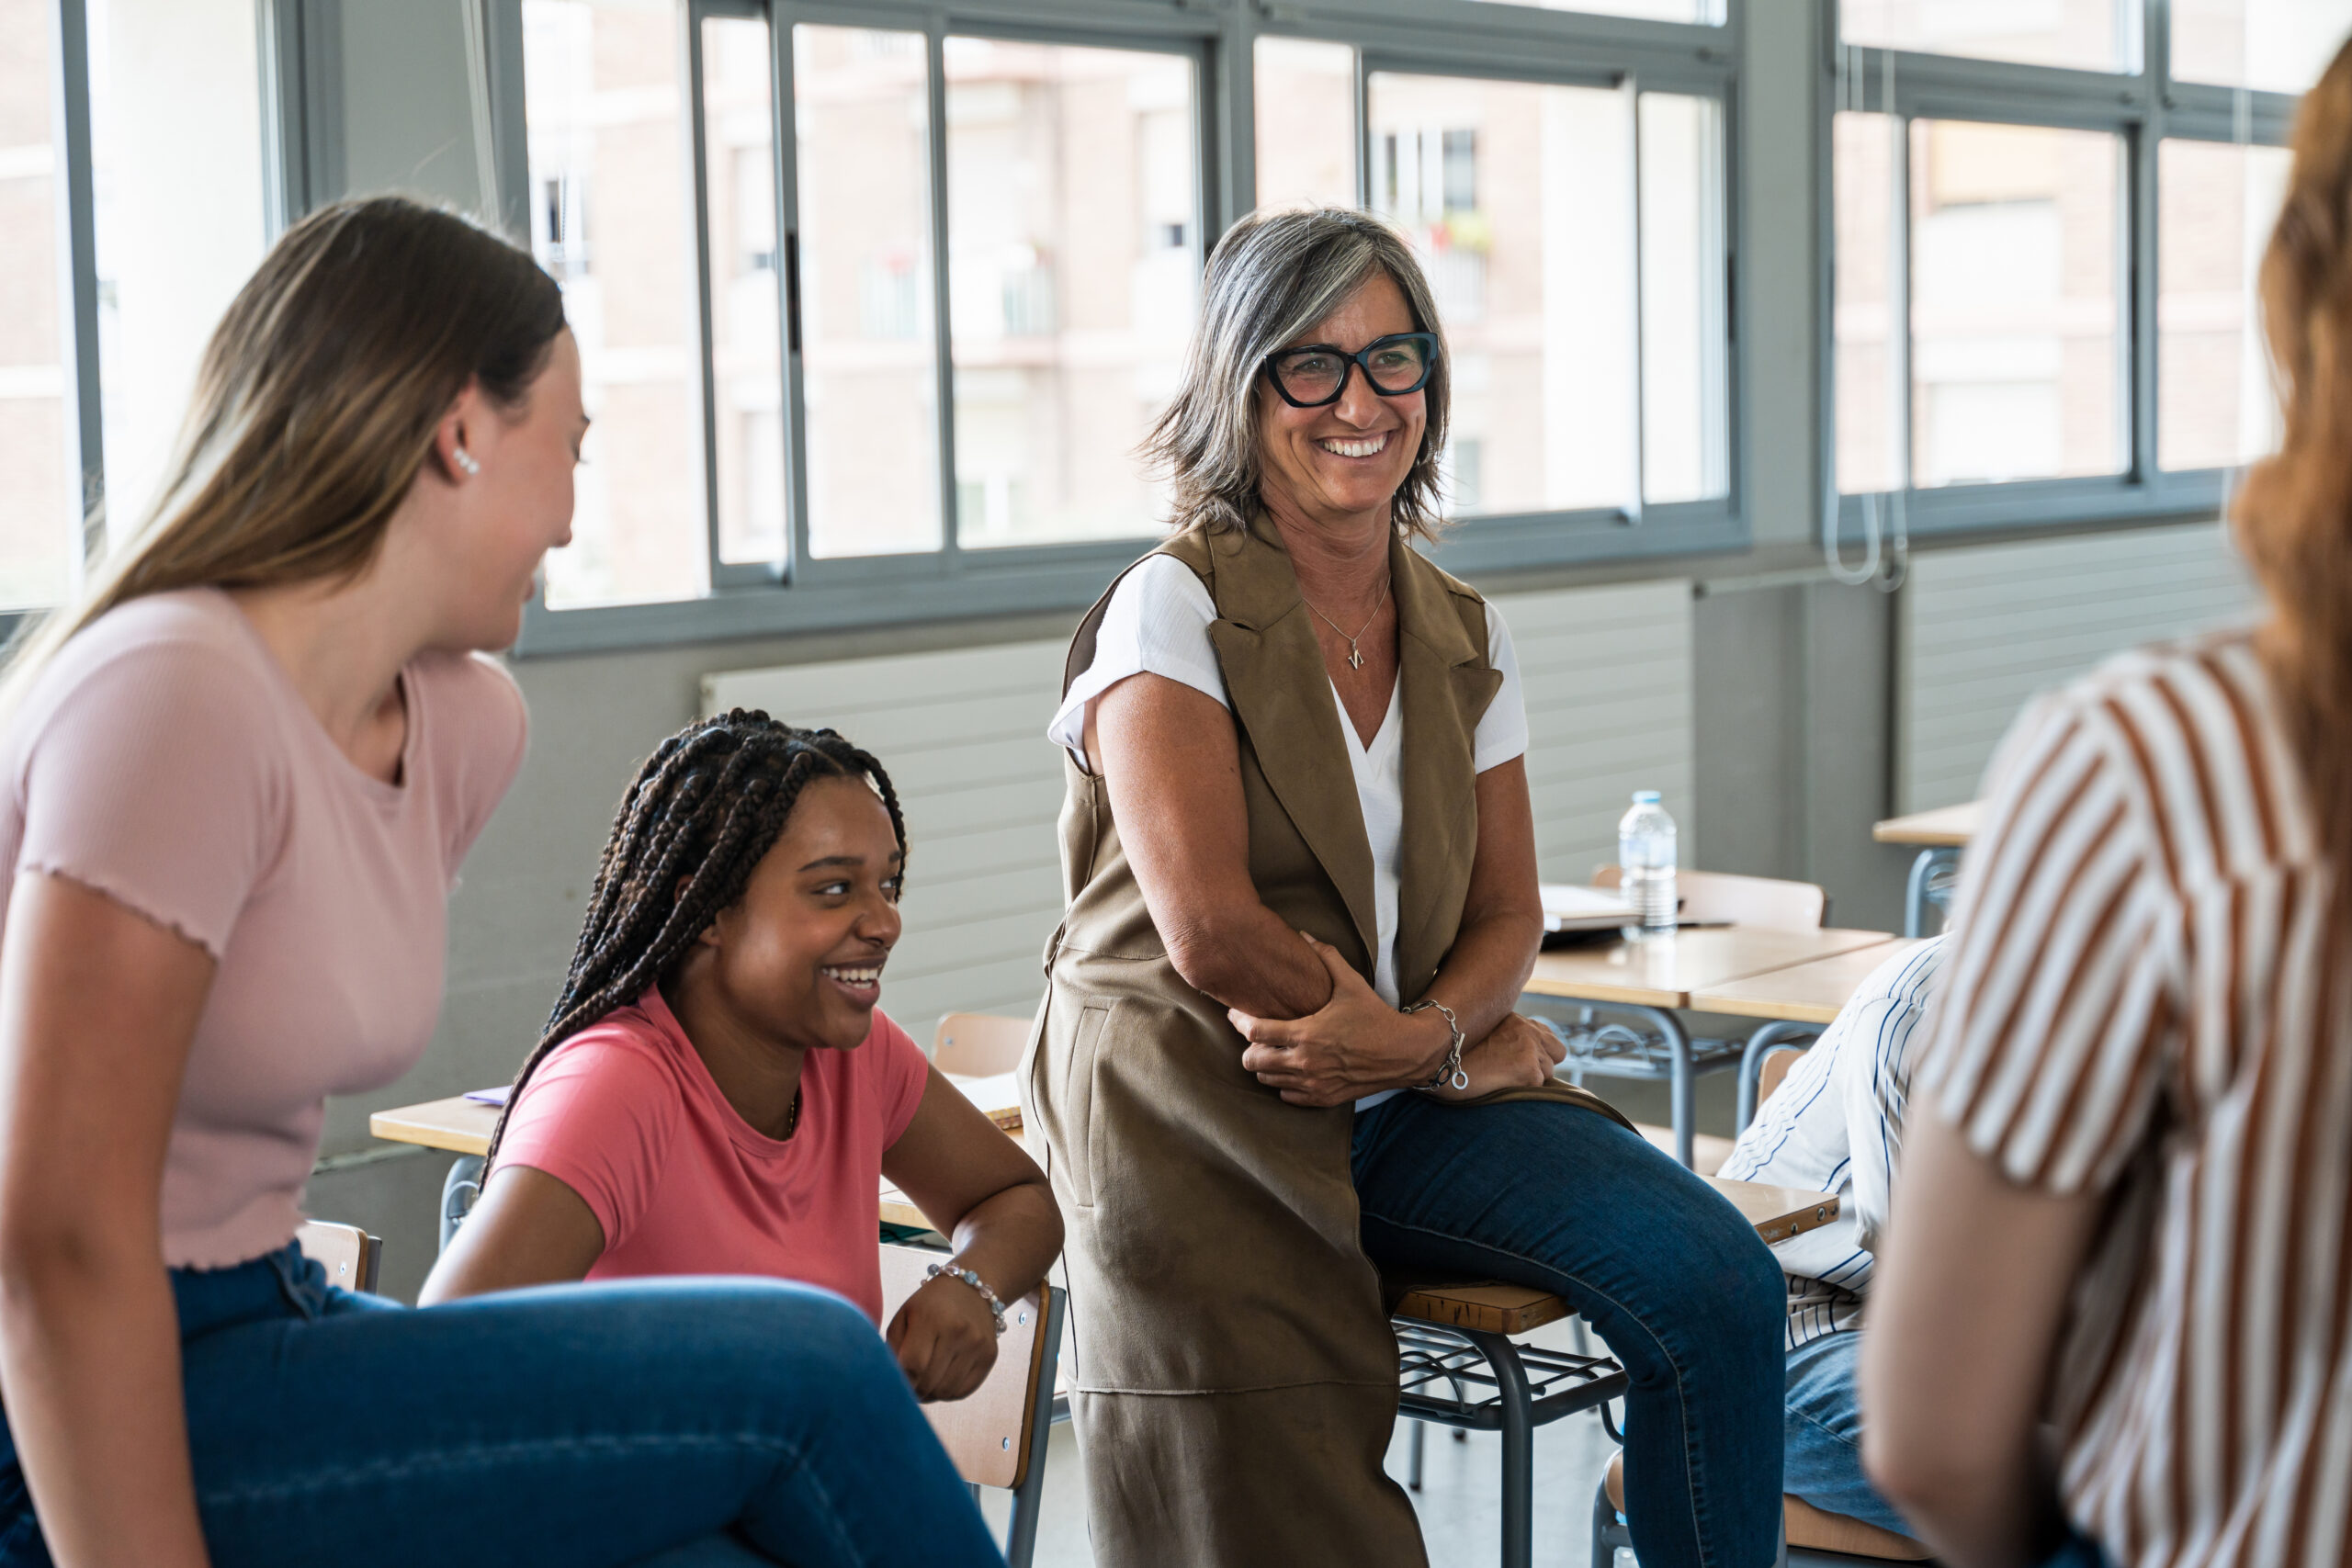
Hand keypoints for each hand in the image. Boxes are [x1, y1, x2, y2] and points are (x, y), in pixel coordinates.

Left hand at [885, 1275, 1000, 1402]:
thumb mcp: (904, 1315)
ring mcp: (977, 1344)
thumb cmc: (930, 1304)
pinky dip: (948, 1394)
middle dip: (914, 1391)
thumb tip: (892, 1381)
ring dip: (930, 1394)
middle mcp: (958, 1331)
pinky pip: (964, 1391)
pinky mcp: (990, 1355)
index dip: (902, 1382)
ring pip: (946, 1391)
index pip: (914, 1365)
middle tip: (908, 1388)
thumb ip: (894, 1347)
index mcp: (932, 1317)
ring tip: (923, 1384)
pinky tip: (941, 1381)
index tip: (896, 1384)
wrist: (972, 1288)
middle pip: (929, 1381)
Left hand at [1228, 932, 1450, 1106]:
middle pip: (1251, 1061)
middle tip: (1256, 1035)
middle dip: (1248, 1047)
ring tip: (1273, 1049)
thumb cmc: (1375, 1016)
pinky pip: (1286, 1095)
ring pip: (1266, 1079)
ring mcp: (1313, 1084)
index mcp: (1306, 1033)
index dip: (1239, 1021)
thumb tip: (1303, 934)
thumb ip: (1325, 957)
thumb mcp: (1350, 983)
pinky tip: (1292, 1067)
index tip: (1237, 1013)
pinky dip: (1283, 1083)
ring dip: (1265, 1064)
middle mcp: (1305, 1062)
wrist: (1405, 1052)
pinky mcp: (1322, 1099)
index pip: (1254, 1032)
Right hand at [1424, 1012, 1567, 1101]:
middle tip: (1518, 1074)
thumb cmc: (1447, 1051)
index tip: (1520, 1061)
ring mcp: (1529, 1047)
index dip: (1538, 1052)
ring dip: (1529, 1080)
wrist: (1433, 1059)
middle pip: (1557, 1052)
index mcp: (1515, 1019)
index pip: (1546, 1036)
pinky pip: (1537, 1087)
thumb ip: (1502, 1037)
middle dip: (1544, 1064)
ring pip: (1548, 1073)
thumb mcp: (1479, 1033)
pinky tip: (1498, 1086)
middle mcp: (1526, 1029)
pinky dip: (1520, 1091)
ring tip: (1500, 1081)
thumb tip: (1510, 1056)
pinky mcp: (1528, 1069)